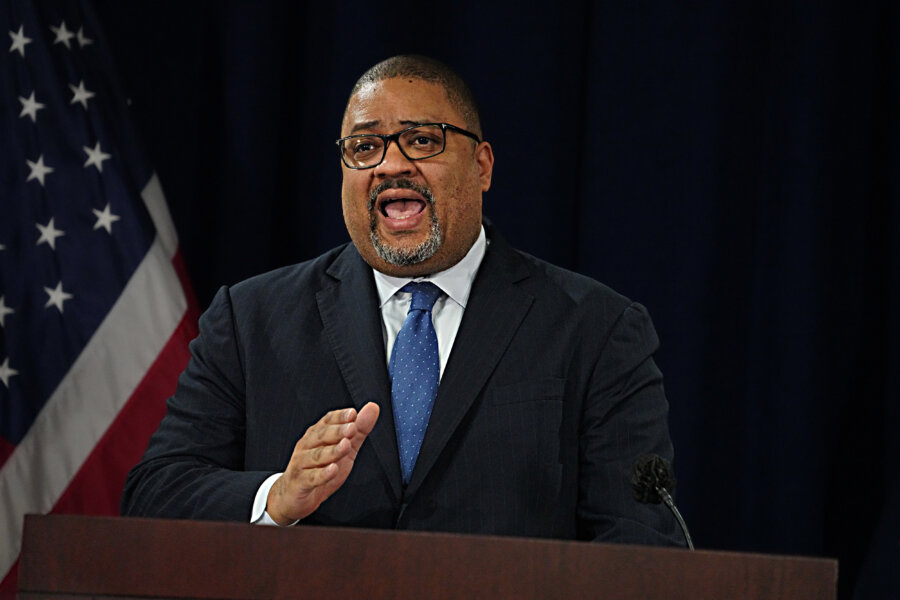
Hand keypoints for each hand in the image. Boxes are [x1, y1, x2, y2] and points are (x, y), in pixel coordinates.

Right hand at [266, 402, 379, 525]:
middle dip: (337, 431)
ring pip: (317, 456)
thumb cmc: (321, 469)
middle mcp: (307, 446)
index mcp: (317, 435)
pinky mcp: (300, 483)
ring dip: (332, 450)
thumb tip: (373, 407)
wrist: (294, 497)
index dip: (339, 417)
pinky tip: (333, 469)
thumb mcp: (345, 449)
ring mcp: (301, 464)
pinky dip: (322, 474)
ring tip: (346, 445)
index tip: (353, 413)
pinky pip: (311, 477)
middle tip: (352, 427)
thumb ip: (359, 430)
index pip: (327, 421)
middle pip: (321, 436)